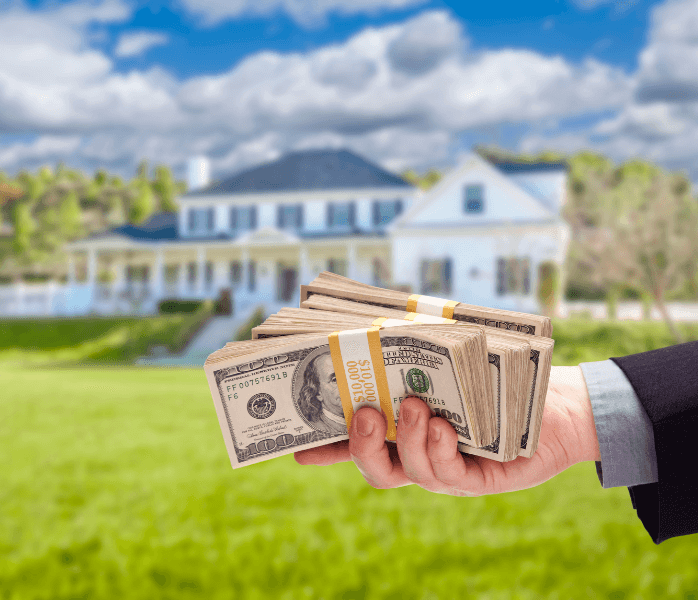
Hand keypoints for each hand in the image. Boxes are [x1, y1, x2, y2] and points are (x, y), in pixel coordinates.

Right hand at [294, 366, 600, 495]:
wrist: (556, 402)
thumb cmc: (497, 375)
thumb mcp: (452, 358)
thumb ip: (417, 348)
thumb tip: (381, 316)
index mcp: (404, 431)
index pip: (356, 443)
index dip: (326, 448)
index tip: (296, 447)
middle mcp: (418, 455)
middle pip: (375, 467)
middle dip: (359, 445)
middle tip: (362, 412)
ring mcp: (445, 469)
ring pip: (408, 470)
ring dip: (405, 438)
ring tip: (415, 407)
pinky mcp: (477, 478)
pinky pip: (448, 472)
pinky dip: (439, 449)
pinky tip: (443, 426)